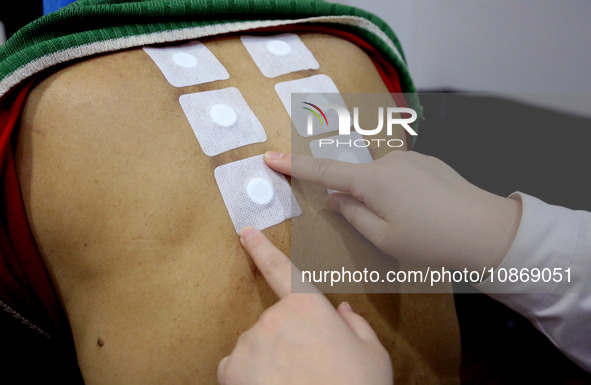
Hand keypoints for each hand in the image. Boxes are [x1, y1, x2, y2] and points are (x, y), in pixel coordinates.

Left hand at [217, 228, 392, 384]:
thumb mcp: (372, 355)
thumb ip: (357, 326)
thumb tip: (344, 312)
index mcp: (309, 307)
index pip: (281, 269)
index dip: (261, 248)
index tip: (246, 232)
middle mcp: (275, 318)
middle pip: (274, 323)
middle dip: (286, 340)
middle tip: (308, 366)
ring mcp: (251, 343)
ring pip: (255, 347)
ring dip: (268, 361)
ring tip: (294, 381)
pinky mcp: (232, 369)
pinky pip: (236, 367)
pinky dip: (248, 378)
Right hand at [264, 150, 520, 271]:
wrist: (487, 230)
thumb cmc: (431, 241)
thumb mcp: (383, 238)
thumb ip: (351, 215)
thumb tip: (333, 198)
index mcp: (373, 180)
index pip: (322, 171)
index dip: (293, 166)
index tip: (269, 157)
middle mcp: (389, 161)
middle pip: (356, 179)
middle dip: (356, 200)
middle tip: (387, 229)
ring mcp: (410, 158)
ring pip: (379, 180)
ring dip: (382, 199)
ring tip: (412, 225)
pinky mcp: (427, 162)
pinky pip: (399, 176)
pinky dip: (400, 194)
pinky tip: (423, 213)